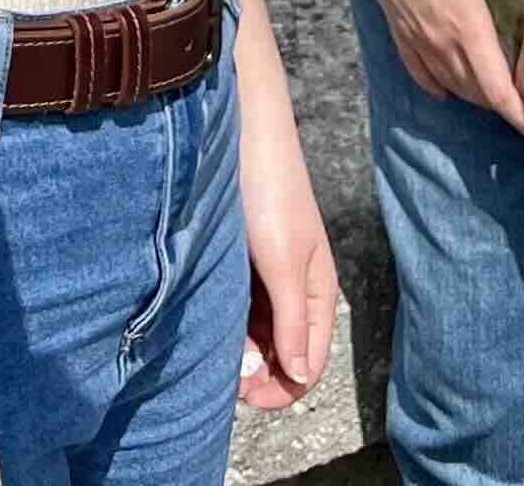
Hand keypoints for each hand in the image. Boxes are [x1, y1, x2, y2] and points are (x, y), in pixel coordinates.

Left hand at [236, 105, 340, 408]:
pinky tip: (205, 323)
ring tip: (210, 350)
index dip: (281, 388)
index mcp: (318, 292)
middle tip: (223, 376)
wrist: (241, 130)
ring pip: (256, 331)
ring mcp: (267, 274)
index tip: (244, 394)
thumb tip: (300, 374)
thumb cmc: (269, 191)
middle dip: (257, 372)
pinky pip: (238, 305)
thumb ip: (292, 320)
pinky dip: (226, 322)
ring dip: (239, 349)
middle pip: (282, 352)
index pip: (309, 362)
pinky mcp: (242, 258)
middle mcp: (295, 288)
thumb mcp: (282, 262)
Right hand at [357, 0, 523, 146]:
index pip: (500, 92)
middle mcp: (444, 46)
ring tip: (499, 95)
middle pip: (480, 96)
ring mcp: (419, 44)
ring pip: (454, 89)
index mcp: (470, 28)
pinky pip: (423, 77)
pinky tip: (448, 90)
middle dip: (508, 108)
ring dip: (479, 98)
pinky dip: (441, 88)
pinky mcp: (400, 37)